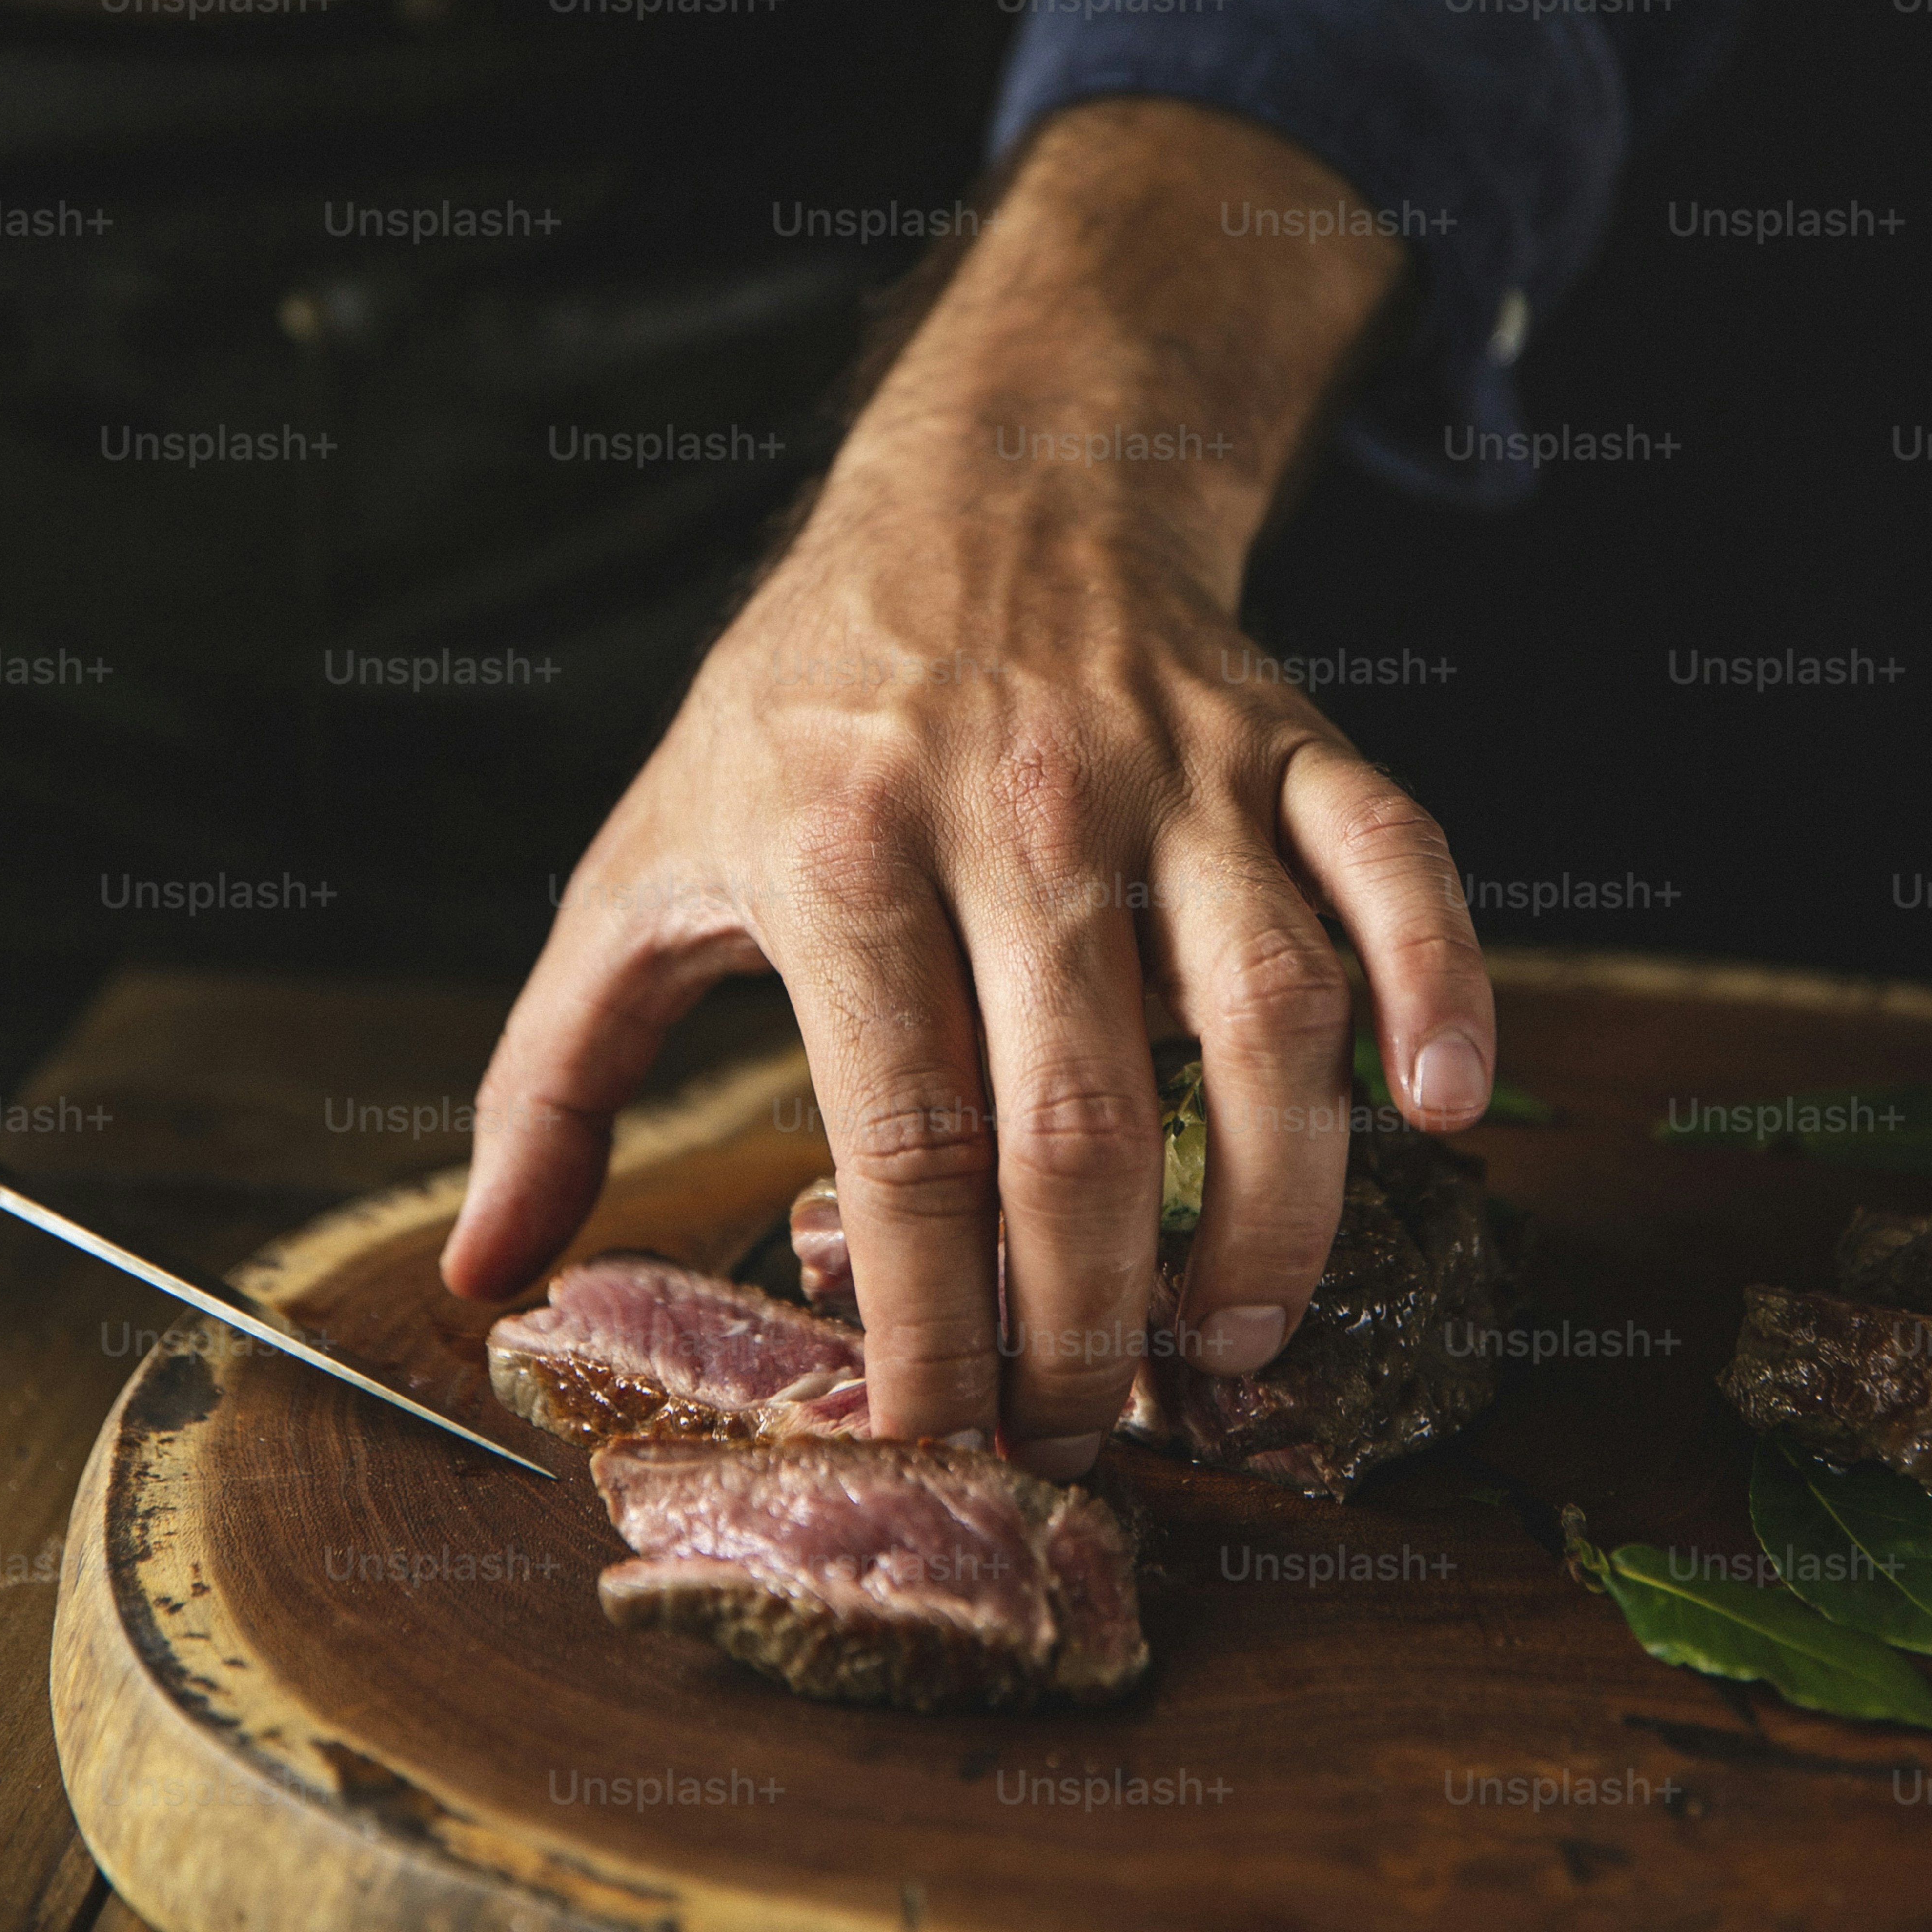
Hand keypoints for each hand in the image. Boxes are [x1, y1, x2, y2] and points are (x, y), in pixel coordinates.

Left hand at [441, 99, 1495, 1474]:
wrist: (984, 493)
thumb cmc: (805, 710)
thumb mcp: (645, 861)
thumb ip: (555, 1071)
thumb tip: (486, 1271)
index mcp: (840, 852)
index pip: (901, 1141)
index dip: (929, 1324)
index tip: (940, 1439)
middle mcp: (1013, 814)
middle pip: (1077, 1119)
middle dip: (1091, 1317)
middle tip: (1090, 1424)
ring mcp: (1170, 776)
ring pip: (1265, 1015)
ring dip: (1272, 1206)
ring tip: (1236, 1335)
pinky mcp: (1287, 744)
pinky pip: (1394, 864)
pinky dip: (1439, 981)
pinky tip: (1445, 1106)